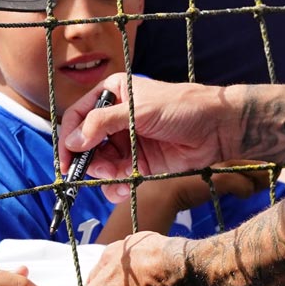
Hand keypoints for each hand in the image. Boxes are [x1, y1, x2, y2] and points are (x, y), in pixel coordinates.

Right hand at [58, 76, 233, 202]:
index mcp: (113, 94)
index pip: (78, 116)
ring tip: (115, 180)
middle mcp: (116, 118)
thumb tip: (74, 141)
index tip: (66, 159)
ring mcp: (127, 141)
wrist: (218, 128)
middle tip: (90, 174)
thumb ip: (103, 123)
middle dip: (86, 161)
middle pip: (86, 143)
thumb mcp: (140, 110)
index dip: (69, 138)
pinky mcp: (139, 162)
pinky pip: (117, 177)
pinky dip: (114, 186)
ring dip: (102, 176)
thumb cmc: (182, 107)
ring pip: (100, 163)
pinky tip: (120, 190)